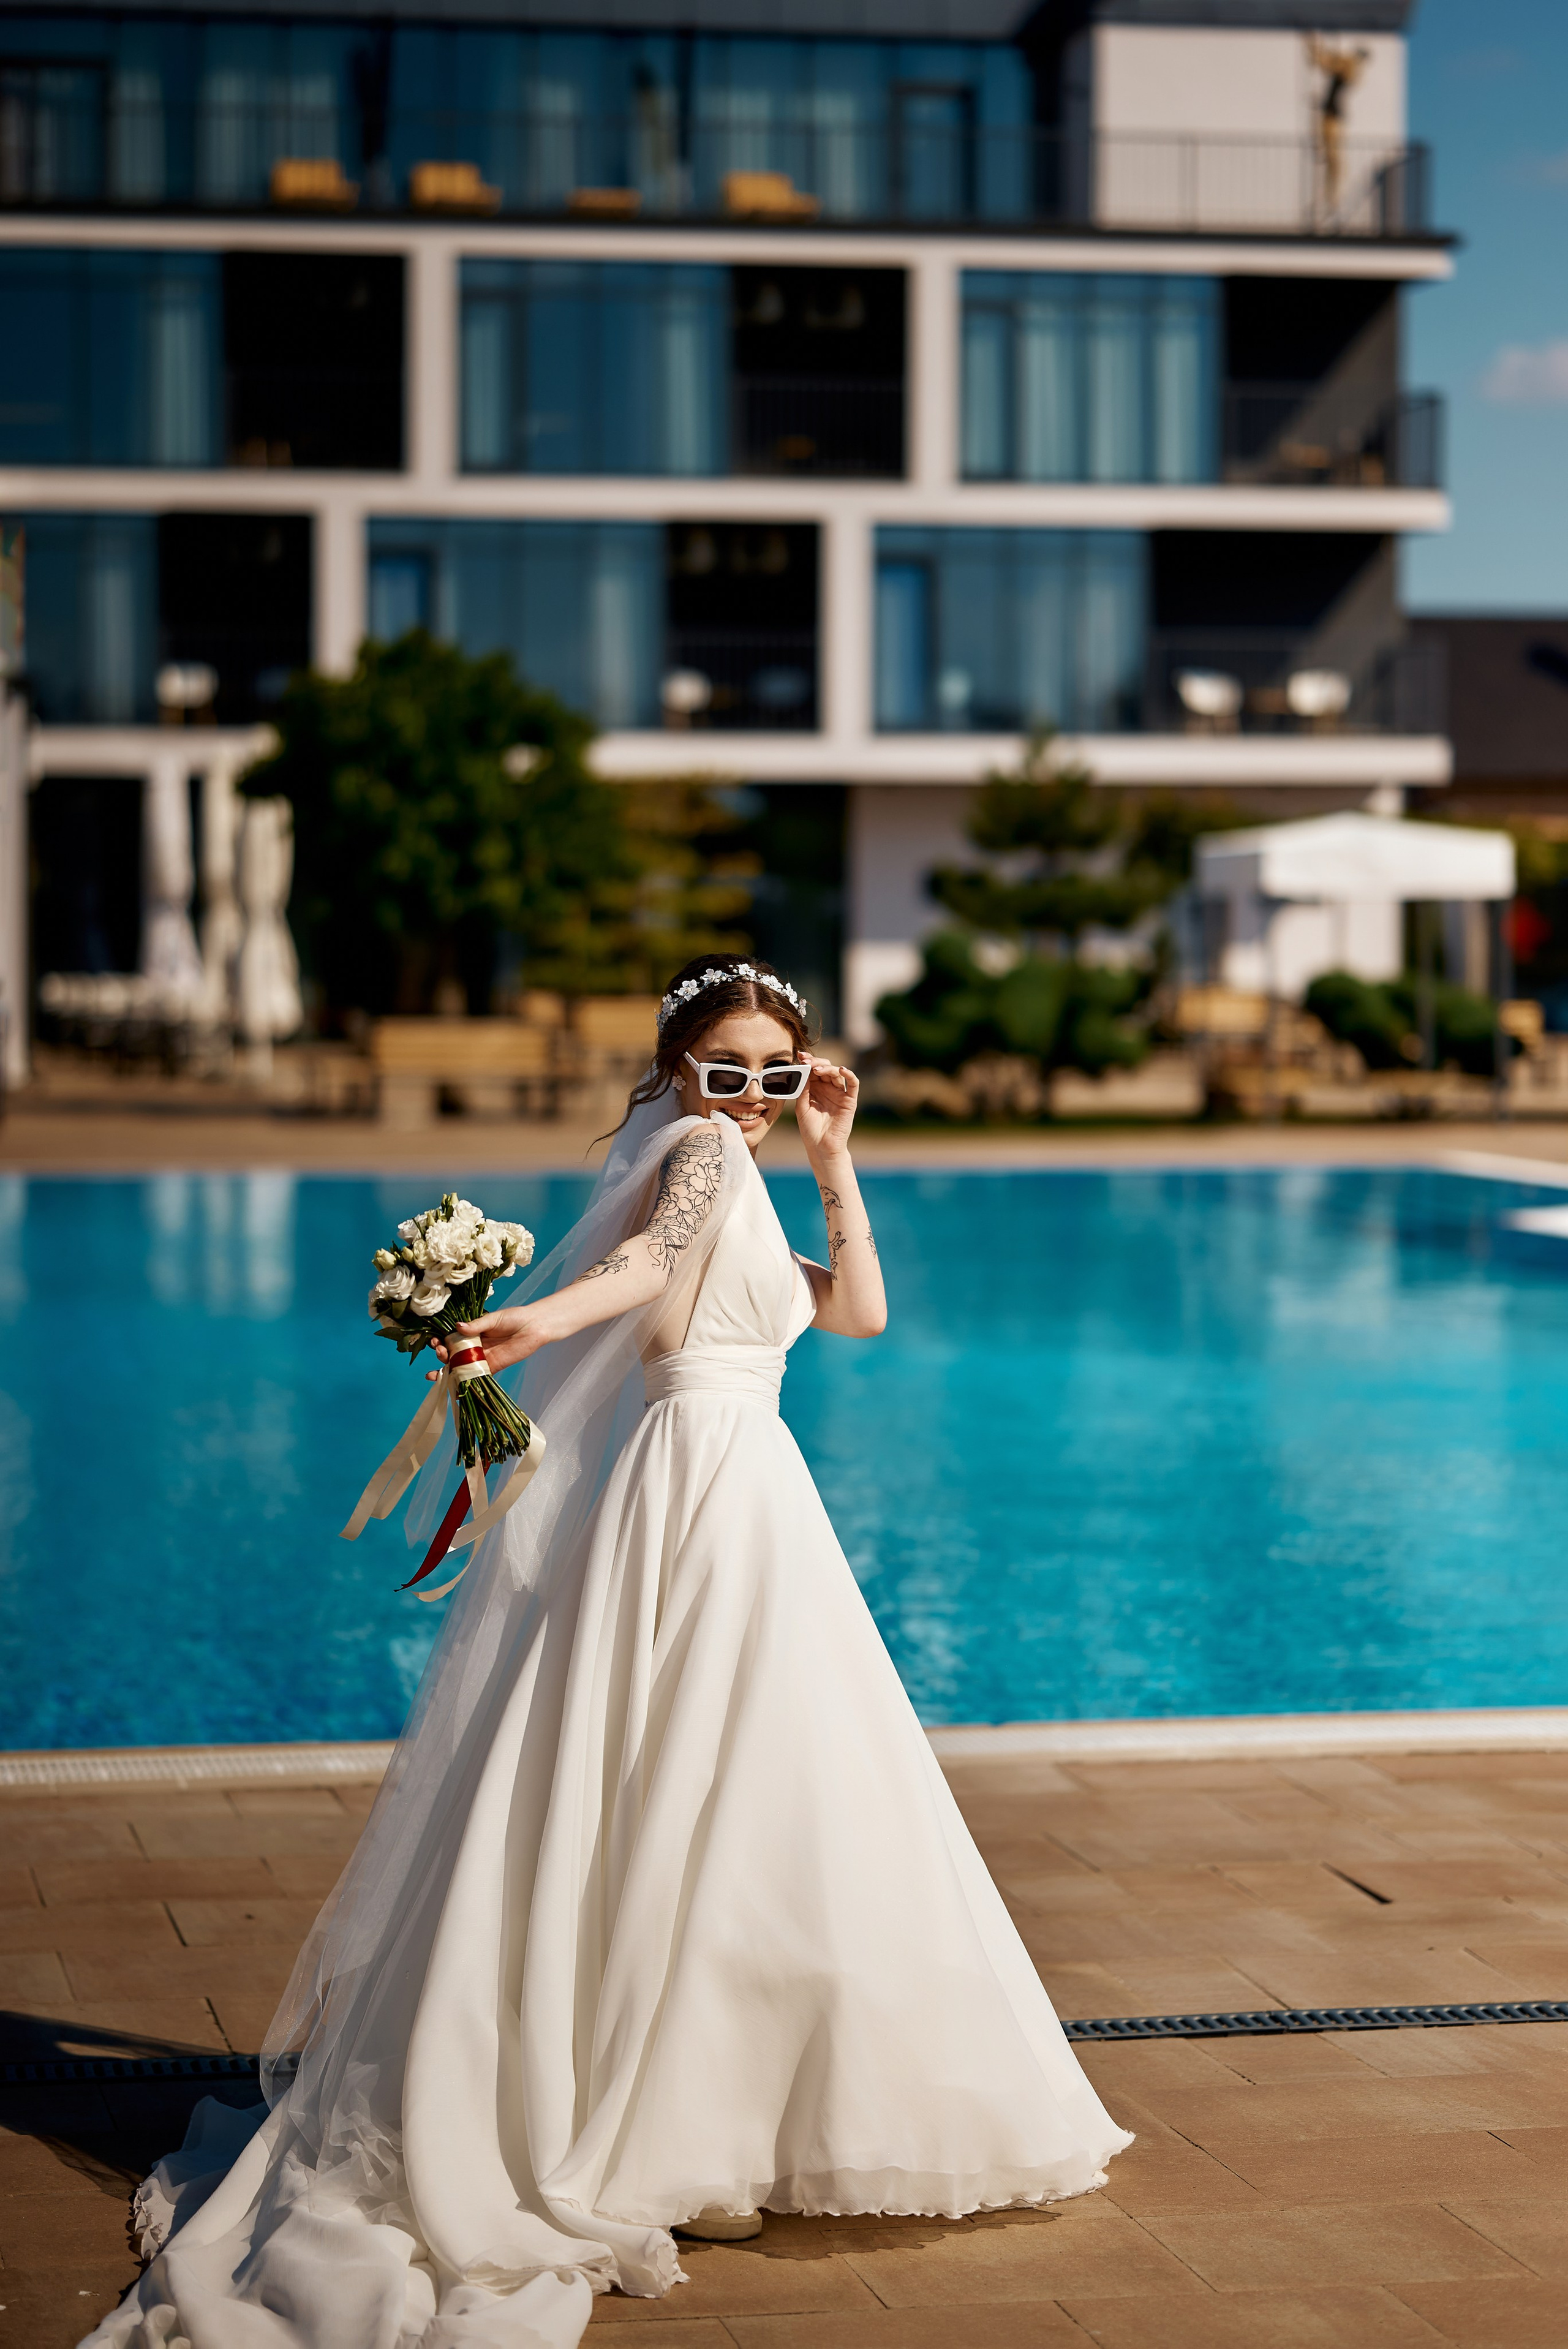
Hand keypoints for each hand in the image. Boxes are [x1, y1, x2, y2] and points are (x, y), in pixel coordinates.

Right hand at [429, 1305, 547, 1377]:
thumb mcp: (493, 1319)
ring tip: (435, 1373)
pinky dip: (463, 1383)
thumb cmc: (514, 1318)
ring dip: (446, 1371)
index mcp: (471, 1333)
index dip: (440, 1341)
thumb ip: (476, 1325)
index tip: (435, 1341)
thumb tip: (458, 1326)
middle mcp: (473, 1347)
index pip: (450, 1339)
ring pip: (460, 1367)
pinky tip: (452, 1386)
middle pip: (452, 1354)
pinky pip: (475, 1378)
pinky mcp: (492, 1368)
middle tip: (441, 1352)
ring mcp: (481, 1359)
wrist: (534, 1327)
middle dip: (442, 1355)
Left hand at [794, 1054, 859, 1162]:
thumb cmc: (810, 1129)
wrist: (821, 1147)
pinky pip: (853, 1084)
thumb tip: (803, 1071)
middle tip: (806, 1062)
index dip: (807, 1062)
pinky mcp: (850, 1100)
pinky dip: (849, 1075)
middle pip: (825, 1068)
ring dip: (827, 1068)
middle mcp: (828, 1088)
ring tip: (816, 1069)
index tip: (800, 1056)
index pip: (812, 1070)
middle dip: (815, 1062)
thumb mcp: (802, 1106)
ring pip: (837, 1073)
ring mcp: (839, 1093)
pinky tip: (842, 1070)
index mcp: (815, 1089)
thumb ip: (803, 1089)